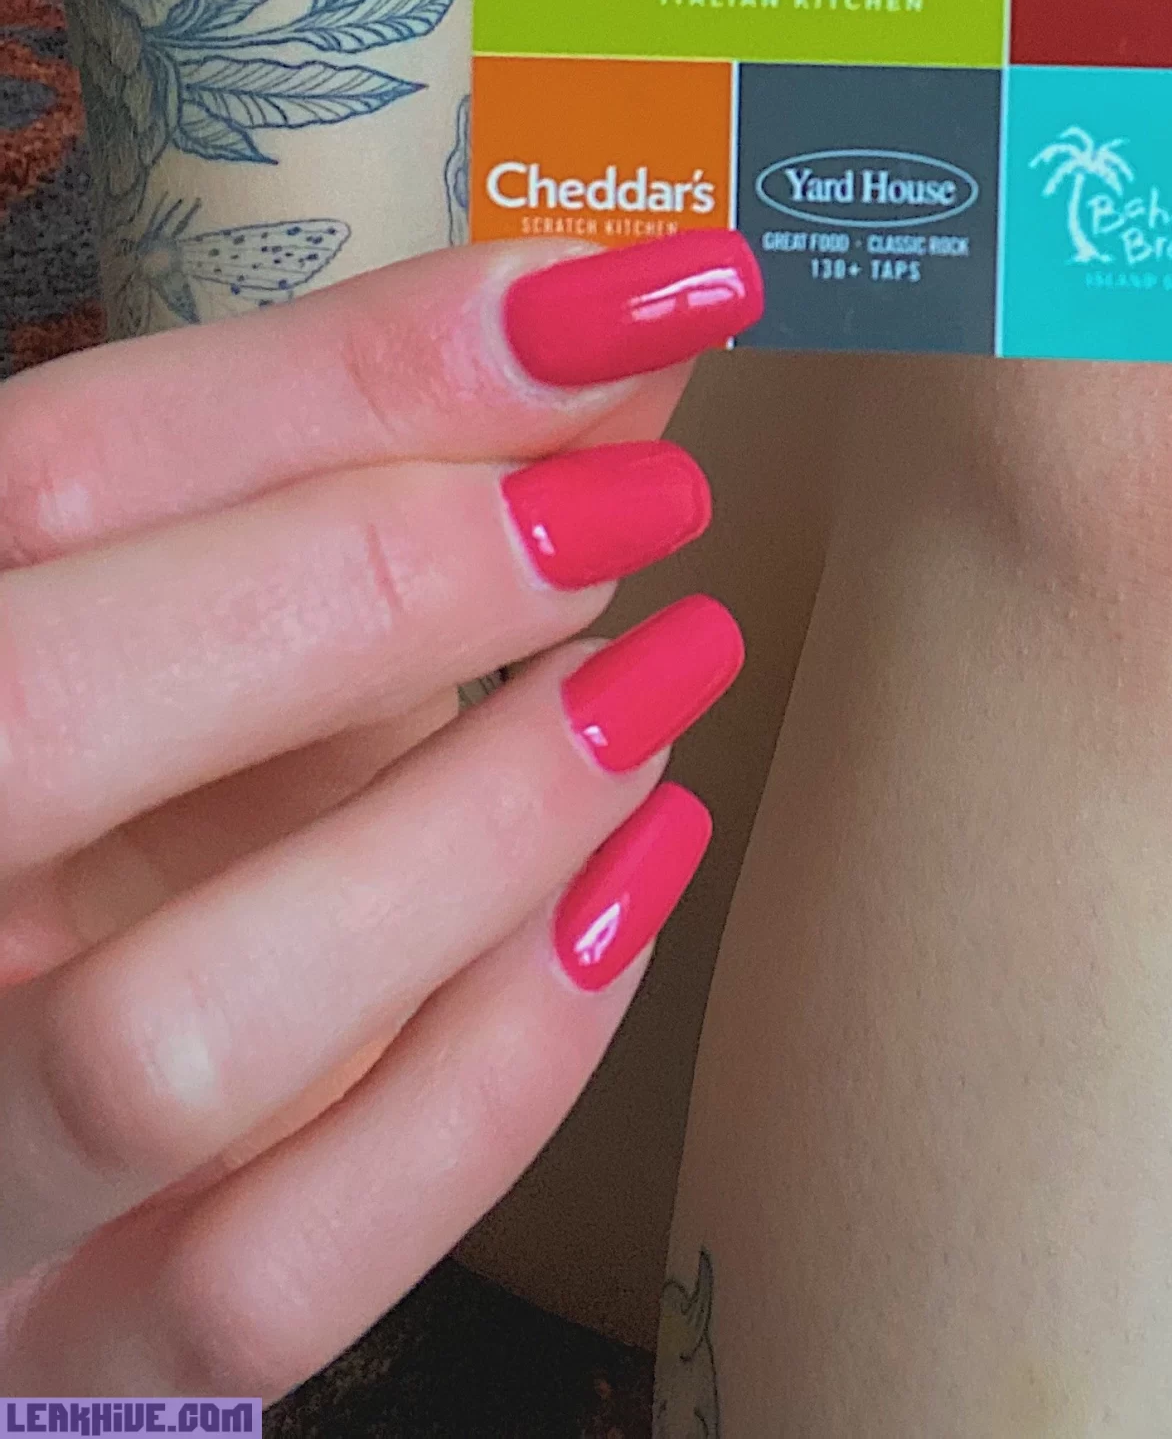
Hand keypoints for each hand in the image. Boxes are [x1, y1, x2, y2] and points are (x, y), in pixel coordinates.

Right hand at [0, 227, 762, 1396]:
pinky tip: (641, 885)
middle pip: (48, 717)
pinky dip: (503, 1070)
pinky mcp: (75, 1353)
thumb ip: (379, 485)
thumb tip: (629, 334)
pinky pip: (281, 1276)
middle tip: (637, 497)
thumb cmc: (148, 802)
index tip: (623, 289)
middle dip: (382, 575)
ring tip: (660, 686)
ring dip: (472, 831)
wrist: (34, 1092)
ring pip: (174, 1030)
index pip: (55, 468)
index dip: (356, 365)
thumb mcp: (222, 619)